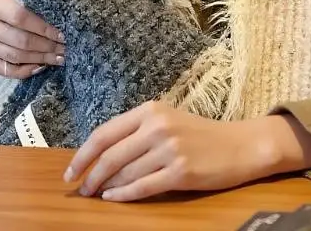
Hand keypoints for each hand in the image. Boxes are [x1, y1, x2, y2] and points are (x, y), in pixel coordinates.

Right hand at [0, 0, 64, 77]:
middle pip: (20, 41)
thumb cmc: (9, 0)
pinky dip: (24, 71)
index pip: (21, 18)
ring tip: (56, 59)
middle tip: (63, 50)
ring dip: (39, 59)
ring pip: (14, 57)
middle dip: (46, 47)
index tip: (61, 35)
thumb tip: (59, 27)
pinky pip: (5, 70)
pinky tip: (40, 67)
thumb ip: (35, 7)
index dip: (43, 28)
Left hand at [63, 102, 310, 201]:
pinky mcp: (180, 172)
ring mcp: (169, 150)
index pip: (105, 133)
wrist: (240, 145)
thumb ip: (138, 131)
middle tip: (81, 189)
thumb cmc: (202, 134)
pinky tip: (113, 199)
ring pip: (124, 173)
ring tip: (97, 195)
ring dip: (106, 187)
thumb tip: (101, 152)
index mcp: (151, 110)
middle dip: (90, 175)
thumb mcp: (168, 120)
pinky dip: (124, 196)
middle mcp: (158, 127)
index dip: (83, 154)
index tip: (71, 171)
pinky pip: (143, 188)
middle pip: (110, 155)